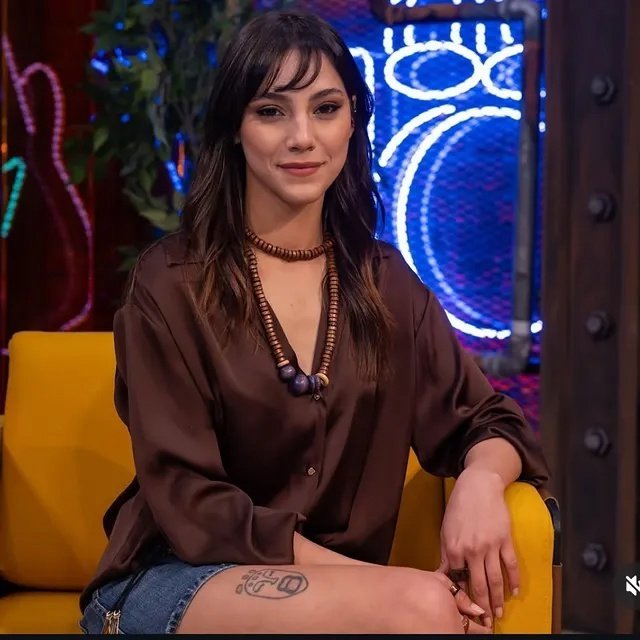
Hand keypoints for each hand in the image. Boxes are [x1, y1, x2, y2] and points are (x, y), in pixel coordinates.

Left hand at [437, 467, 518, 627]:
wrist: (478, 486)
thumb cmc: (459, 507)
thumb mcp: (446, 530)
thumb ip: (447, 554)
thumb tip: (444, 576)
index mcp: (454, 548)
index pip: (458, 581)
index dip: (462, 598)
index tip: (464, 612)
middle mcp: (472, 550)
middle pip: (479, 585)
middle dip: (482, 606)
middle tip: (485, 622)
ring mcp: (490, 546)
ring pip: (495, 580)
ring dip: (498, 600)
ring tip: (499, 614)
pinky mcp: (505, 540)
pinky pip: (511, 565)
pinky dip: (514, 580)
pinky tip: (515, 592)